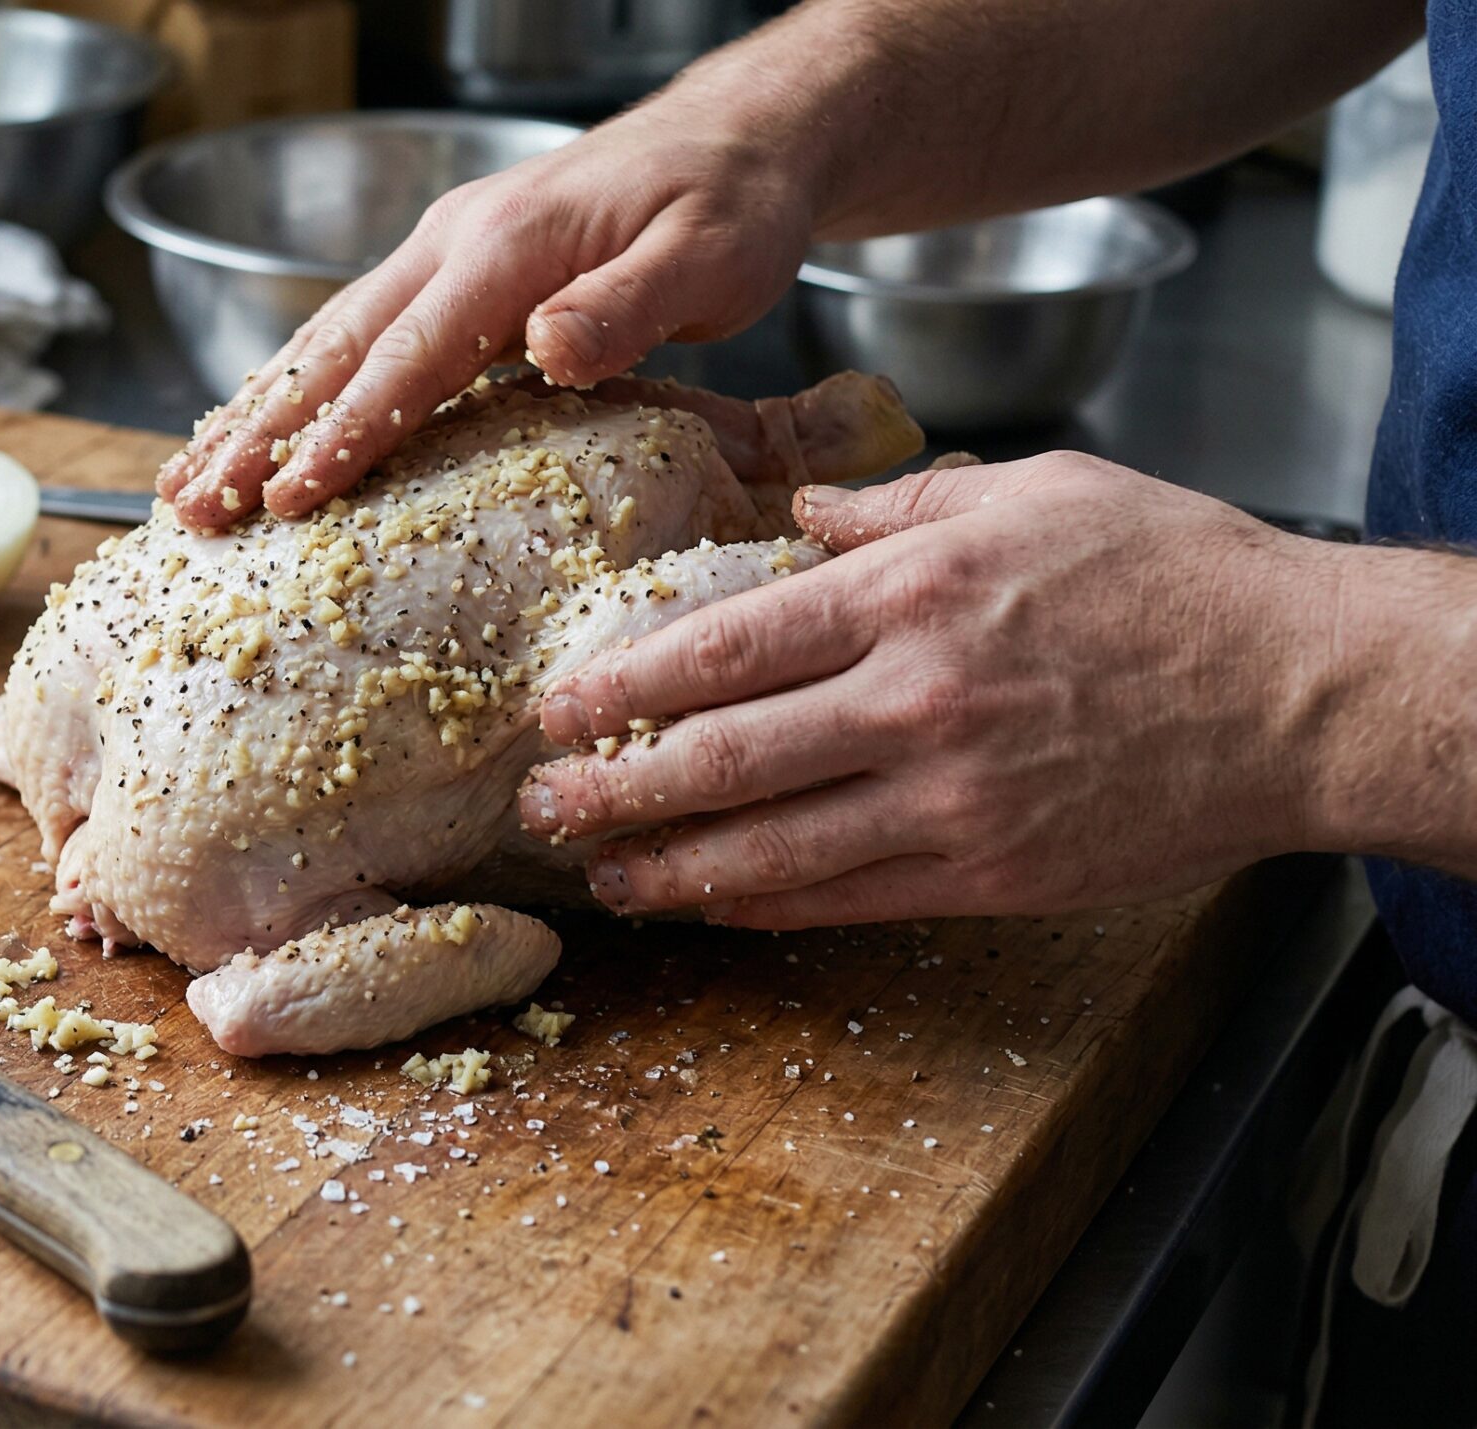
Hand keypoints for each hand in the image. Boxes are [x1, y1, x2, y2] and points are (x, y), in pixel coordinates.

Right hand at [155, 88, 822, 530]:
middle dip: (257, 433)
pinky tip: (251, 433)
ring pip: (324, 343)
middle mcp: (452, 245)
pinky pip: (350, 339)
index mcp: (508, 247)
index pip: (408, 354)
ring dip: (251, 417)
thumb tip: (547, 347)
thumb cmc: (732, 203)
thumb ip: (627, 303)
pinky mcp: (447, 276)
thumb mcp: (711, 253)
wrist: (738, 141)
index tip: (289, 497)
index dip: (345, 431)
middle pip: (334, 350)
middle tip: (193, 506)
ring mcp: (441, 256)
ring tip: (188, 486)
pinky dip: (290, 391)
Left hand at [516, 454, 1345, 927]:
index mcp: (910, 595)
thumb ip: (896, 510)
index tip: (555, 706)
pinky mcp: (987, 870)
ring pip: (770, 849)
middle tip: (538, 805)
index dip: (622, 686)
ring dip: (671, 867)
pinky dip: (765, 908)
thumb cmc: (1176, 575)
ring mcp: (949, 797)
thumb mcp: (1033, 494)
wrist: (1302, 689)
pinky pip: (847, 899)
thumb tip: (794, 511)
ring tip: (603, 874)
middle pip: (721, 757)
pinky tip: (711, 904)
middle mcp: (913, 699)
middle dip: (613, 788)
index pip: (724, 648)